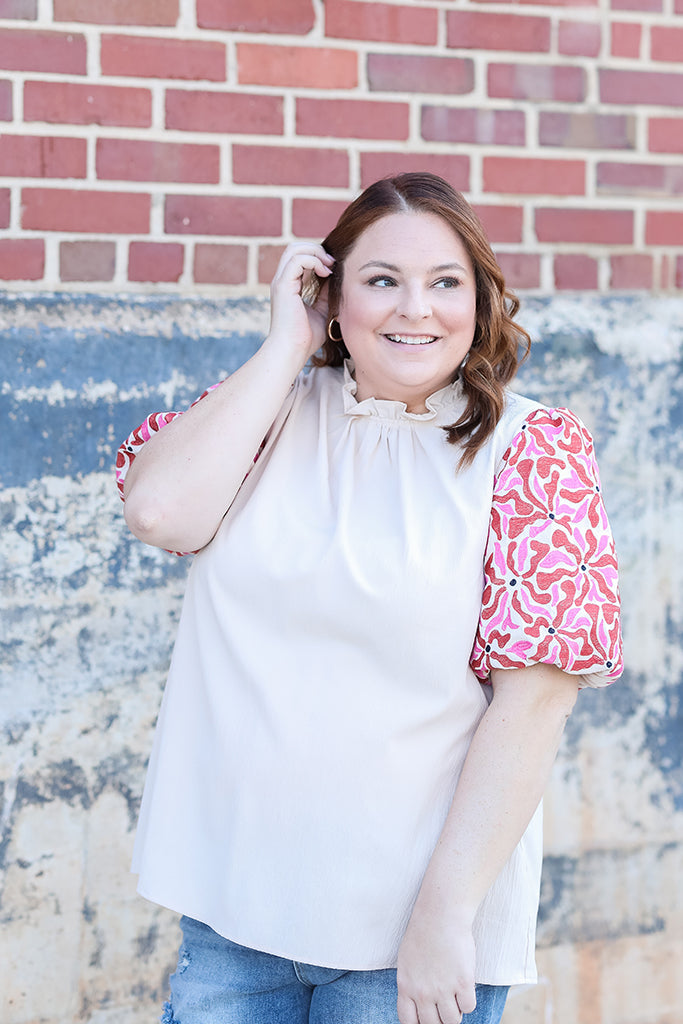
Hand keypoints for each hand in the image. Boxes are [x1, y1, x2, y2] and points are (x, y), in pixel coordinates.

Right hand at [267, 243, 334, 363]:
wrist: (293, 351)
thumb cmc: (306, 338)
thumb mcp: (321, 311)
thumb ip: (325, 294)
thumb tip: (335, 279)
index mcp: (289, 286)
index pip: (300, 257)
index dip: (317, 256)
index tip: (334, 267)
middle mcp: (282, 281)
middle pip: (295, 247)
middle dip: (317, 249)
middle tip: (333, 263)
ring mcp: (281, 282)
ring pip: (294, 248)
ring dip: (316, 252)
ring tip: (330, 266)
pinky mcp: (282, 286)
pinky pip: (297, 259)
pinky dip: (314, 261)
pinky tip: (326, 273)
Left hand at [396, 907, 476, 1023]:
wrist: (441, 914)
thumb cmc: (423, 933)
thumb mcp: (407, 961)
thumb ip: (411, 985)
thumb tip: (418, 1005)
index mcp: (406, 986)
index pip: (409, 1021)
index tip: (429, 1017)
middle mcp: (422, 992)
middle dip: (440, 1018)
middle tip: (445, 1005)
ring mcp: (443, 989)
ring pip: (452, 1021)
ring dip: (456, 1011)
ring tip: (455, 994)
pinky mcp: (462, 982)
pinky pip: (469, 1007)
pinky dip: (468, 1000)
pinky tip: (465, 985)